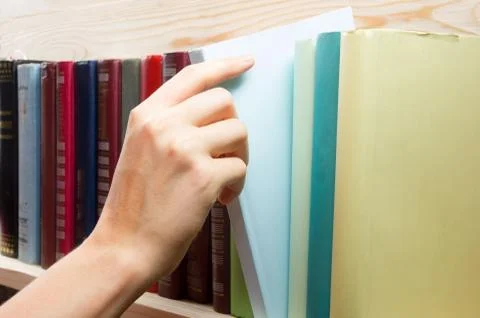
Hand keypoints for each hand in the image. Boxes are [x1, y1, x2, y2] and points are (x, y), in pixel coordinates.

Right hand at [93, 56, 254, 280]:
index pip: (193, 76)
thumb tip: (212, 118)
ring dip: (238, 156)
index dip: (224, 65)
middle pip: (224, 101)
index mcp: (148, 115)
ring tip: (222, 181)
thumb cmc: (135, 204)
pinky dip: (237, 185)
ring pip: (238, 131)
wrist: (124, 246)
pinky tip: (220, 200)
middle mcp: (165, 124)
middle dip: (233, 127)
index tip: (246, 62)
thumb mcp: (140, 150)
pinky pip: (240, 166)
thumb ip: (168, 126)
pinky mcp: (203, 176)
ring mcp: (184, 148)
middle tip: (226, 153)